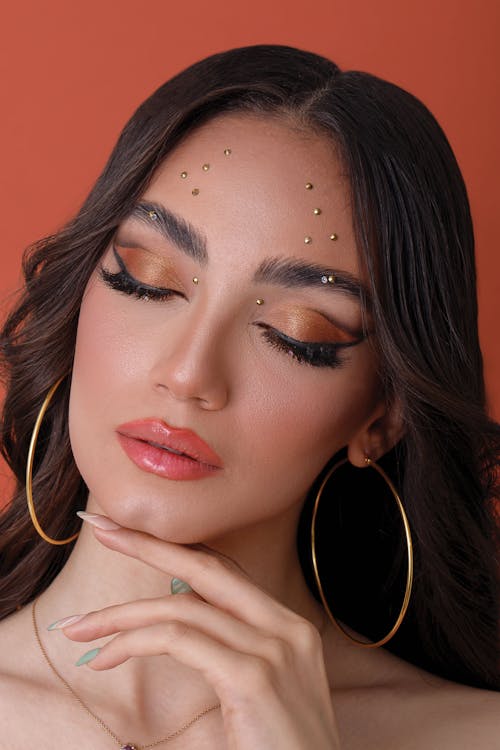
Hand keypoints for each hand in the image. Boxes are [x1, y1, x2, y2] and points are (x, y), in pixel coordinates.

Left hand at [56, 514, 340, 749]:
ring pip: (181, 607)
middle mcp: (286, 628)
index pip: (224, 571)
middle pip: (206, 567)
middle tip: (99, 527)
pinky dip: (133, 643)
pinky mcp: (253, 677)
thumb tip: (172, 626)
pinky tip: (104, 657)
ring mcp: (274, 649)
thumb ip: (227, 652)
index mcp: (289, 628)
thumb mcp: (257, 693)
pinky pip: (178, 640)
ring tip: (77, 631)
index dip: (176, 549)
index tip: (131, 534)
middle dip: (147, 544)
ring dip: (119, 616)